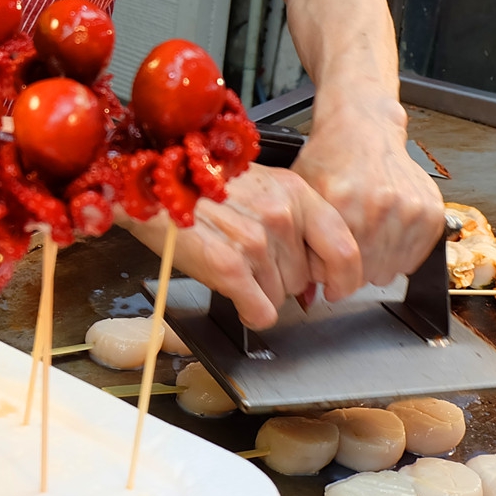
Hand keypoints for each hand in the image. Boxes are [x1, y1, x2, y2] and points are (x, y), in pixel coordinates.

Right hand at [118, 165, 361, 329]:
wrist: (151, 184)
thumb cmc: (202, 184)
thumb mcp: (261, 185)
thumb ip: (295, 219)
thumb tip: (317, 270)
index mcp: (295, 192)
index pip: (344, 249)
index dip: (343, 277)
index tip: (336, 288)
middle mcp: (281, 216)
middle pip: (305, 278)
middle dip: (282, 278)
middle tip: (251, 257)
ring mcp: (256, 243)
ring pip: (280, 297)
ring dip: (258, 290)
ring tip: (230, 260)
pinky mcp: (230, 268)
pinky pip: (260, 312)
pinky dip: (249, 310)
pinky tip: (232, 290)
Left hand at [291, 83, 442, 285]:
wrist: (364, 129)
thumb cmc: (330, 159)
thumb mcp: (302, 196)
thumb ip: (301, 246)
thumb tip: (307, 298)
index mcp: (343, 202)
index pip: (335, 272)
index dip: (327, 274)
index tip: (325, 268)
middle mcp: (379, 206)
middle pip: (364, 276)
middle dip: (351, 271)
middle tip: (346, 247)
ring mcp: (409, 209)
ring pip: (391, 271)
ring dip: (376, 263)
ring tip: (366, 236)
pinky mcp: (431, 212)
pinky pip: (414, 258)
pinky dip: (399, 254)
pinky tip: (385, 232)